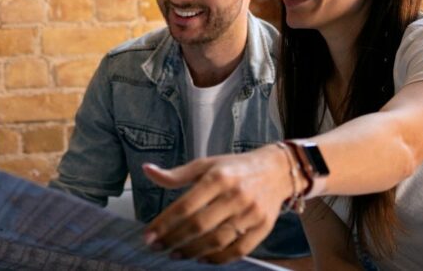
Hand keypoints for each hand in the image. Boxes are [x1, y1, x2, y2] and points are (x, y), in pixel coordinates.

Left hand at [142, 146, 291, 263]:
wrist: (276, 170)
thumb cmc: (234, 168)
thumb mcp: (205, 164)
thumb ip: (176, 174)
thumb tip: (147, 171)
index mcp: (218, 177)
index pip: (185, 206)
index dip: (164, 223)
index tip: (149, 235)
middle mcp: (235, 195)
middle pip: (200, 226)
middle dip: (174, 239)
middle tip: (157, 247)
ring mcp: (251, 213)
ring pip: (217, 241)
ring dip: (193, 252)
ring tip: (175, 254)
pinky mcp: (263, 227)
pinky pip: (238, 250)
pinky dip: (218, 258)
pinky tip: (201, 258)